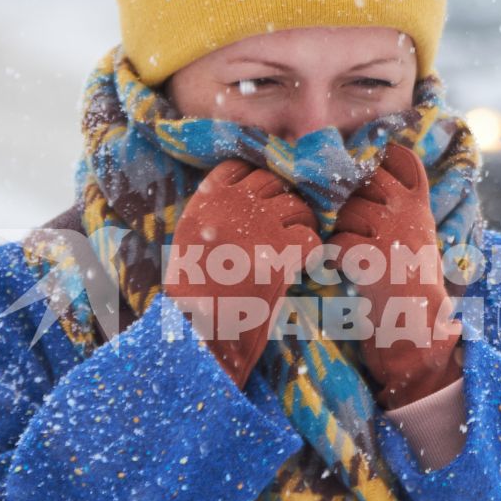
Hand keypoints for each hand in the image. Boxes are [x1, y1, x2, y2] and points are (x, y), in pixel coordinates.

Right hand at [164, 159, 320, 388]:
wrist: (199, 333)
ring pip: (298, 206)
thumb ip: (211, 216)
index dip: (257, 180)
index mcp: (205, 202)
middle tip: (289, 224)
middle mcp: (232, 206)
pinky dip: (312, 253)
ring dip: (303, 225)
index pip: (240, 167)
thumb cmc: (192, 297)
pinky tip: (303, 268)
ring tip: (297, 247)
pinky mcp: (281, 253)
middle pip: (273, 182)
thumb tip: (244, 200)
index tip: (265, 198)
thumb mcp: (188, 245)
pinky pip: (311, 239)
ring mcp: (259, 226)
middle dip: (285, 200)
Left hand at [330, 144, 462, 408]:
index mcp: (419, 204)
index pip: (402, 158)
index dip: (378, 157)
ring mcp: (393, 233)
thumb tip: (355, 180)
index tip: (361, 169)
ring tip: (341, 251)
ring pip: (346, 211)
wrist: (417, 327)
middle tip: (338, 217)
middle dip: (346, 195)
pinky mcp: (375, 258)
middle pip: (365, 178)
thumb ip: (394, 206)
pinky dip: (330, 256)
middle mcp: (409, 213)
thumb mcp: (412, 234)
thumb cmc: (407, 281)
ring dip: (335, 228)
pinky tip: (334, 268)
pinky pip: (337, 244)